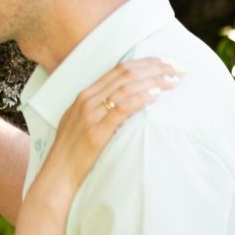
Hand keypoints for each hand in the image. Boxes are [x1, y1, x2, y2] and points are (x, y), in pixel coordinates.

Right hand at [40, 58, 180, 194]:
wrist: (57, 172)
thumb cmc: (72, 151)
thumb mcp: (81, 121)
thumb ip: (98, 108)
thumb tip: (124, 102)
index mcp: (85, 95)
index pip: (118, 70)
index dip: (144, 63)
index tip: (164, 62)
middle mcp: (87, 100)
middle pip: (125, 74)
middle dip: (154, 68)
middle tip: (176, 67)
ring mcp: (90, 115)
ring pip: (126, 87)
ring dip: (153, 81)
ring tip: (173, 80)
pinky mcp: (96, 132)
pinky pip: (121, 108)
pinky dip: (140, 98)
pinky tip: (156, 94)